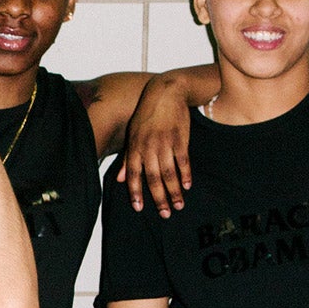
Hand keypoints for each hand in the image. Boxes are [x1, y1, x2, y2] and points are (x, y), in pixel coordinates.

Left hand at [115, 74, 193, 216]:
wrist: (166, 93)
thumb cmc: (147, 115)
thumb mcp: (132, 134)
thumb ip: (128, 159)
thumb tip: (121, 179)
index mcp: (136, 147)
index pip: (134, 174)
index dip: (136, 192)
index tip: (139, 208)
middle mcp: (149, 147)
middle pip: (153, 178)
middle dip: (159, 198)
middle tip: (165, 214)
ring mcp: (165, 143)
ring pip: (169, 173)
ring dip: (174, 191)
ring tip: (178, 205)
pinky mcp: (180, 138)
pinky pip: (183, 161)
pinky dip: (185, 174)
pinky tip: (187, 186)